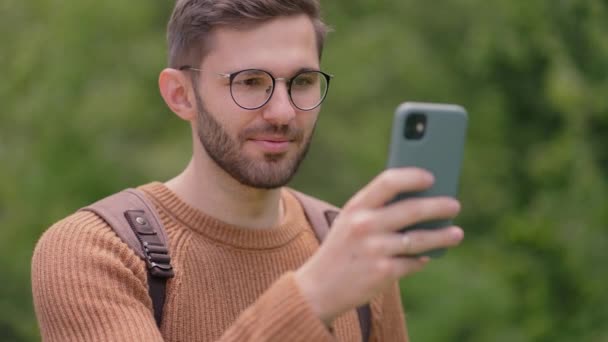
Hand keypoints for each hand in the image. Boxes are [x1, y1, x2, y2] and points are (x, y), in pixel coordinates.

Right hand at [294, 168, 463, 325]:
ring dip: (442, 236)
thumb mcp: (350, 222)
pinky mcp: (383, 272)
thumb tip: (422, 202)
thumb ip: (377, 210)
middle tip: (454, 205)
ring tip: (456, 233)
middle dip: (438, 206)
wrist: (319, 288)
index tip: (431, 177)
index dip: (413, 177)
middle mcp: (364, 225)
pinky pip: (413, 262)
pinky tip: (427, 257)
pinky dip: (422, 260)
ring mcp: (374, 249)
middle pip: (412, 209)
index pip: (388, 182)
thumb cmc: (342, 249)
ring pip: (420, 239)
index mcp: (356, 207)